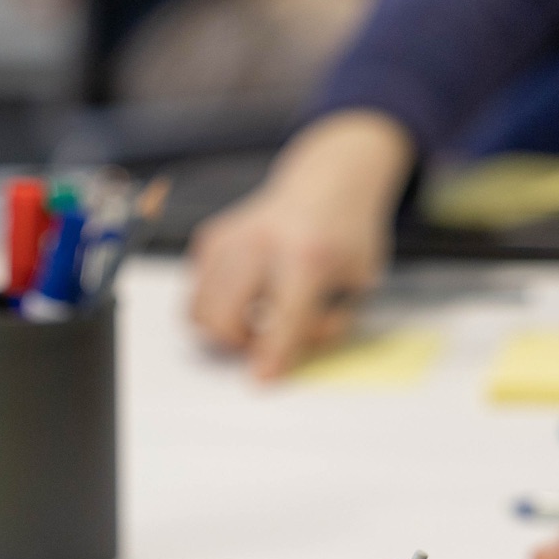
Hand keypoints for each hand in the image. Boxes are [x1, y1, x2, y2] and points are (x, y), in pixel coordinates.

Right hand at [189, 111, 414, 377]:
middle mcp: (261, 243)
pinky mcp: (211, 238)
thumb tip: (285, 355)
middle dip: (238, 344)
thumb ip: (331, 323)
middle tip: (261, 339)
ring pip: (199, 309)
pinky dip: (216, 304)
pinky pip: (197, 291)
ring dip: (223, 328)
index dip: (272, 353)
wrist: (329, 181)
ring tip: (254, 317)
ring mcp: (230, 237)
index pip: (284, 316)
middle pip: (223, 316)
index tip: (261, 378)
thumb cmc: (346, 235)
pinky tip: (246, 292)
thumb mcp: (361, 282)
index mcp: (308, 254)